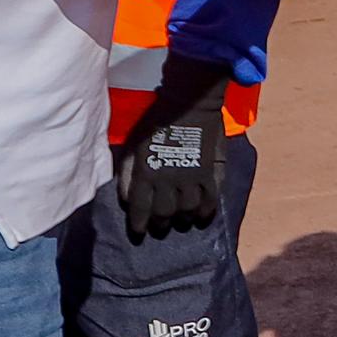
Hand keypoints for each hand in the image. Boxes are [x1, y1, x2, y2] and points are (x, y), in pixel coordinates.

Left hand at [115, 68, 231, 241]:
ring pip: (186, 210)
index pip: (140, 208)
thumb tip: (126, 197)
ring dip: (182, 220)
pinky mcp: (209, 172)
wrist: (188, 103)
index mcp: (146, 174)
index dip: (139, 224)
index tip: (138, 233)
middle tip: (160, 228)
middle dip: (160, 225)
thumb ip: (127, 172)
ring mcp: (191, 178)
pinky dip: (206, 211)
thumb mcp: (132, 145)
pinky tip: (201, 217)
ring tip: (181, 222)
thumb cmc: (155, 121)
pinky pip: (210, 199)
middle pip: (163, 213)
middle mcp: (168, 181)